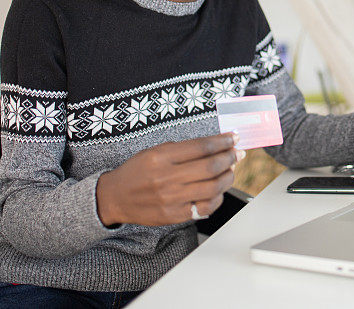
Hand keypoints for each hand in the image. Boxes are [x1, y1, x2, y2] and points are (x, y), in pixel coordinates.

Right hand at [96, 133, 242, 226]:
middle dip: (230, 158)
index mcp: (161, 157)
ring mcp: (171, 199)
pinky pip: (205, 208)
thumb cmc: (137, 171)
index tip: (233, 138)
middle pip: (210, 167)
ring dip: (228, 177)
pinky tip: (218, 190)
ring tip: (231, 170)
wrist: (115, 197)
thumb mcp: (155, 151)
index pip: (201, 147)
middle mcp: (167, 178)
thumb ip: (183, 149)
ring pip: (212, 188)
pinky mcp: (174, 216)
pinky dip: (218, 198)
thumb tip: (216, 145)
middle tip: (237, 153)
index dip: (222, 141)